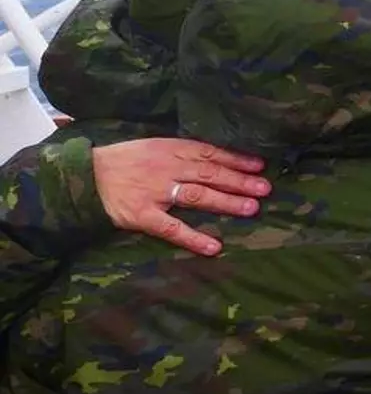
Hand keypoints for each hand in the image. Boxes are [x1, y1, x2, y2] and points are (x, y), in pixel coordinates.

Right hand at [93, 138, 271, 256]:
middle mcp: (166, 168)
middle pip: (209, 174)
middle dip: (240, 181)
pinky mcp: (142, 216)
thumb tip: (216, 157)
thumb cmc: (122, 161)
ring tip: (251, 208)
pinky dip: (193, 237)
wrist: (82, 177)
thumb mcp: (152, 146)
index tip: (259, 165)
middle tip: (265, 188)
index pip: (210, 152)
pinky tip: (213, 247)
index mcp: (170, 149)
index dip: (236, 159)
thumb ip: (182, 152)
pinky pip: (171, 228)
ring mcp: (155, 193)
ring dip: (226, 202)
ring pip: (197, 196)